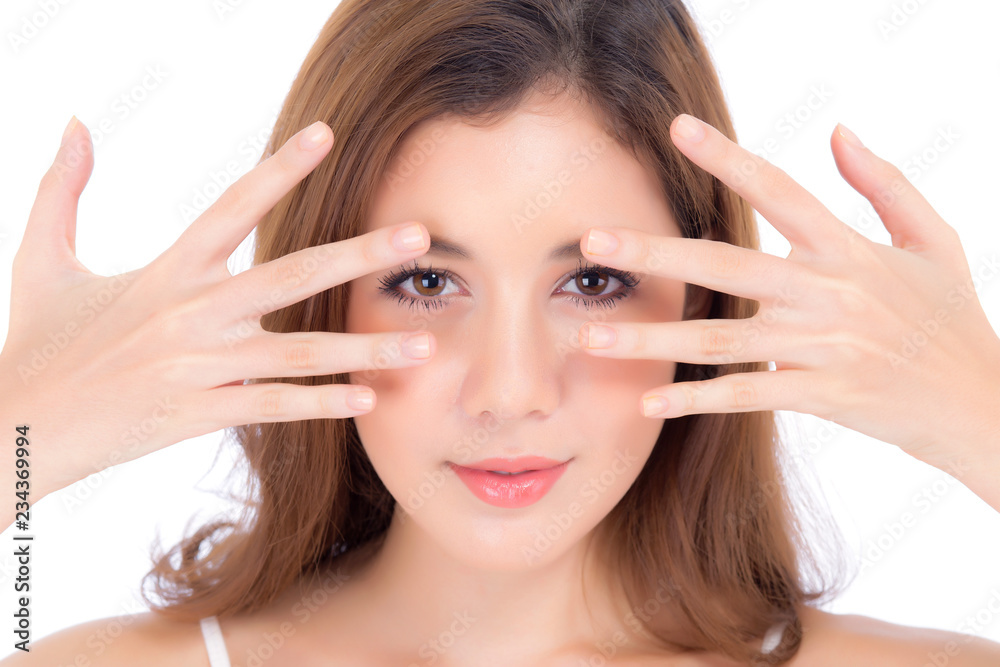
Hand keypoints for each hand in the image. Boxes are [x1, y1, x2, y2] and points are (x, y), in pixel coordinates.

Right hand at [0, 118, 435, 500]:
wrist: (14, 424)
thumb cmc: (37, 344)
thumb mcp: (40, 258)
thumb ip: (62, 188)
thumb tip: (76, 122)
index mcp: (167, 269)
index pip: (233, 205)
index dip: (281, 167)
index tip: (327, 135)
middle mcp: (192, 311)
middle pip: (292, 274)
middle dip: (359, 254)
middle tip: (419, 236)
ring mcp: (200, 365)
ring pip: (300, 352)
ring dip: (366, 348)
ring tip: (425, 345)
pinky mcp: (198, 412)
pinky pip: (273, 406)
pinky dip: (321, 403)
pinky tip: (368, 399)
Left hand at [575, 113, 999, 471]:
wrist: (978, 400)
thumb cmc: (950, 316)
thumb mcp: (932, 240)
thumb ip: (884, 184)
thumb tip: (838, 131)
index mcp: (848, 248)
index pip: (779, 190)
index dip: (727, 158)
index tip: (676, 130)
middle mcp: (827, 292)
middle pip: (727, 265)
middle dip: (657, 253)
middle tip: (592, 242)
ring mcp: (821, 346)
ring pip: (721, 339)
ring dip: (653, 338)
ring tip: (594, 338)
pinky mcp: (820, 394)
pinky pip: (746, 395)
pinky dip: (697, 400)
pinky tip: (648, 400)